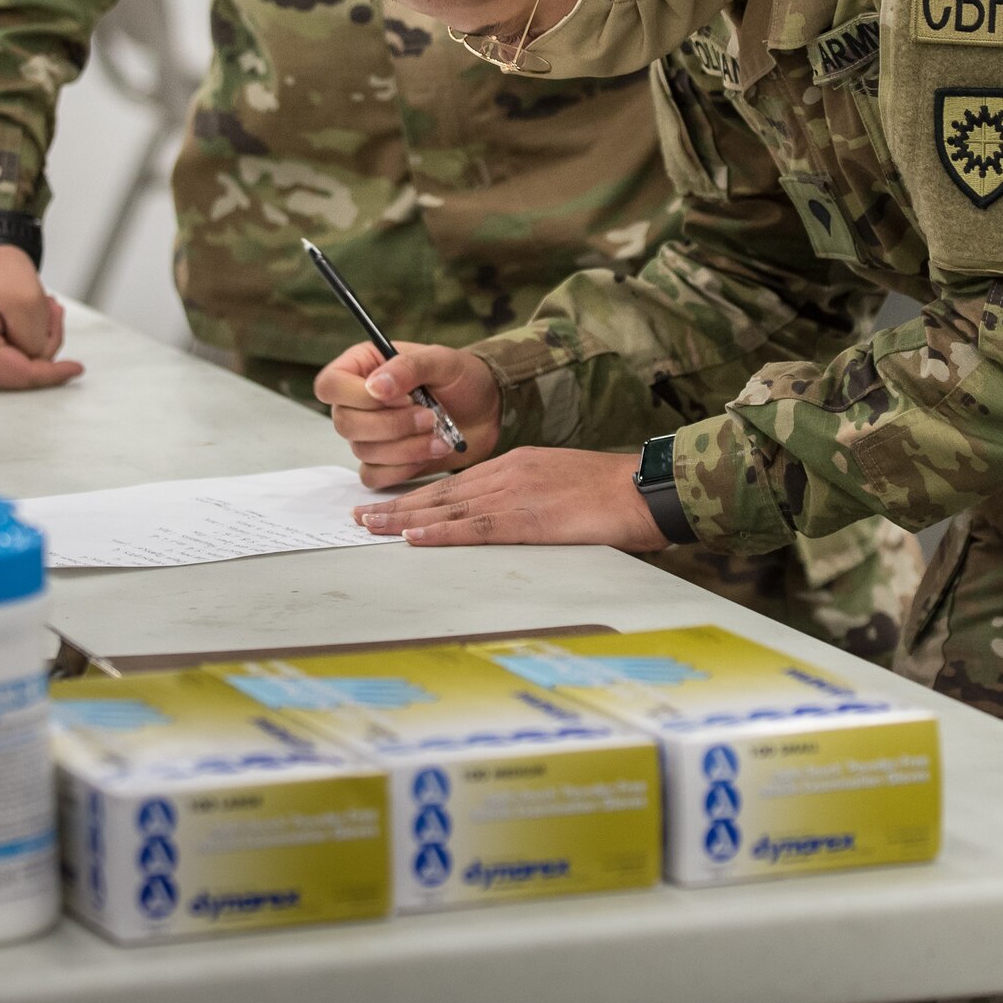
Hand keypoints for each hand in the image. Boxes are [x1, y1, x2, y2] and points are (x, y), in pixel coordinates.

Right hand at [0, 244, 83, 390]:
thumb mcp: (27, 299)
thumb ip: (38, 340)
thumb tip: (38, 361)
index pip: (21, 376)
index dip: (54, 373)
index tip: (76, 369)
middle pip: (17, 374)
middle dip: (42, 343)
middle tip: (50, 308)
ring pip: (11, 366)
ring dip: (31, 338)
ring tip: (36, 304)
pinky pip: (0, 359)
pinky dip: (17, 339)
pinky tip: (20, 315)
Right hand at [313, 340, 500, 487]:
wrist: (488, 410)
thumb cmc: (463, 377)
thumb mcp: (441, 360)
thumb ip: (407, 368)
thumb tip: (374, 387)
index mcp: (362, 367)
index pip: (330, 384)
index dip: (358, 396)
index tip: (402, 396)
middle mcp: (358, 402)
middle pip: (344, 422)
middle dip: (391, 424)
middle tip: (430, 416)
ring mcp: (369, 435)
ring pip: (362, 451)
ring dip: (405, 446)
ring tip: (440, 434)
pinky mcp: (385, 463)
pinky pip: (374, 476)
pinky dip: (404, 467)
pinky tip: (431, 450)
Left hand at [351, 447, 666, 550]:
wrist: (641, 487)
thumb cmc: (610, 491)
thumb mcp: (560, 482)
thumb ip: (530, 493)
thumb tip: (510, 514)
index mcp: (515, 466)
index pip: (455, 482)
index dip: (418, 494)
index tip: (389, 503)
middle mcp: (507, 474)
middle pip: (441, 493)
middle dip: (398, 504)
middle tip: (361, 514)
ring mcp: (515, 494)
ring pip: (448, 508)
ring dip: (405, 519)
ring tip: (371, 526)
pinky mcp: (528, 519)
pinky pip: (475, 528)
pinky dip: (441, 533)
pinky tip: (415, 537)